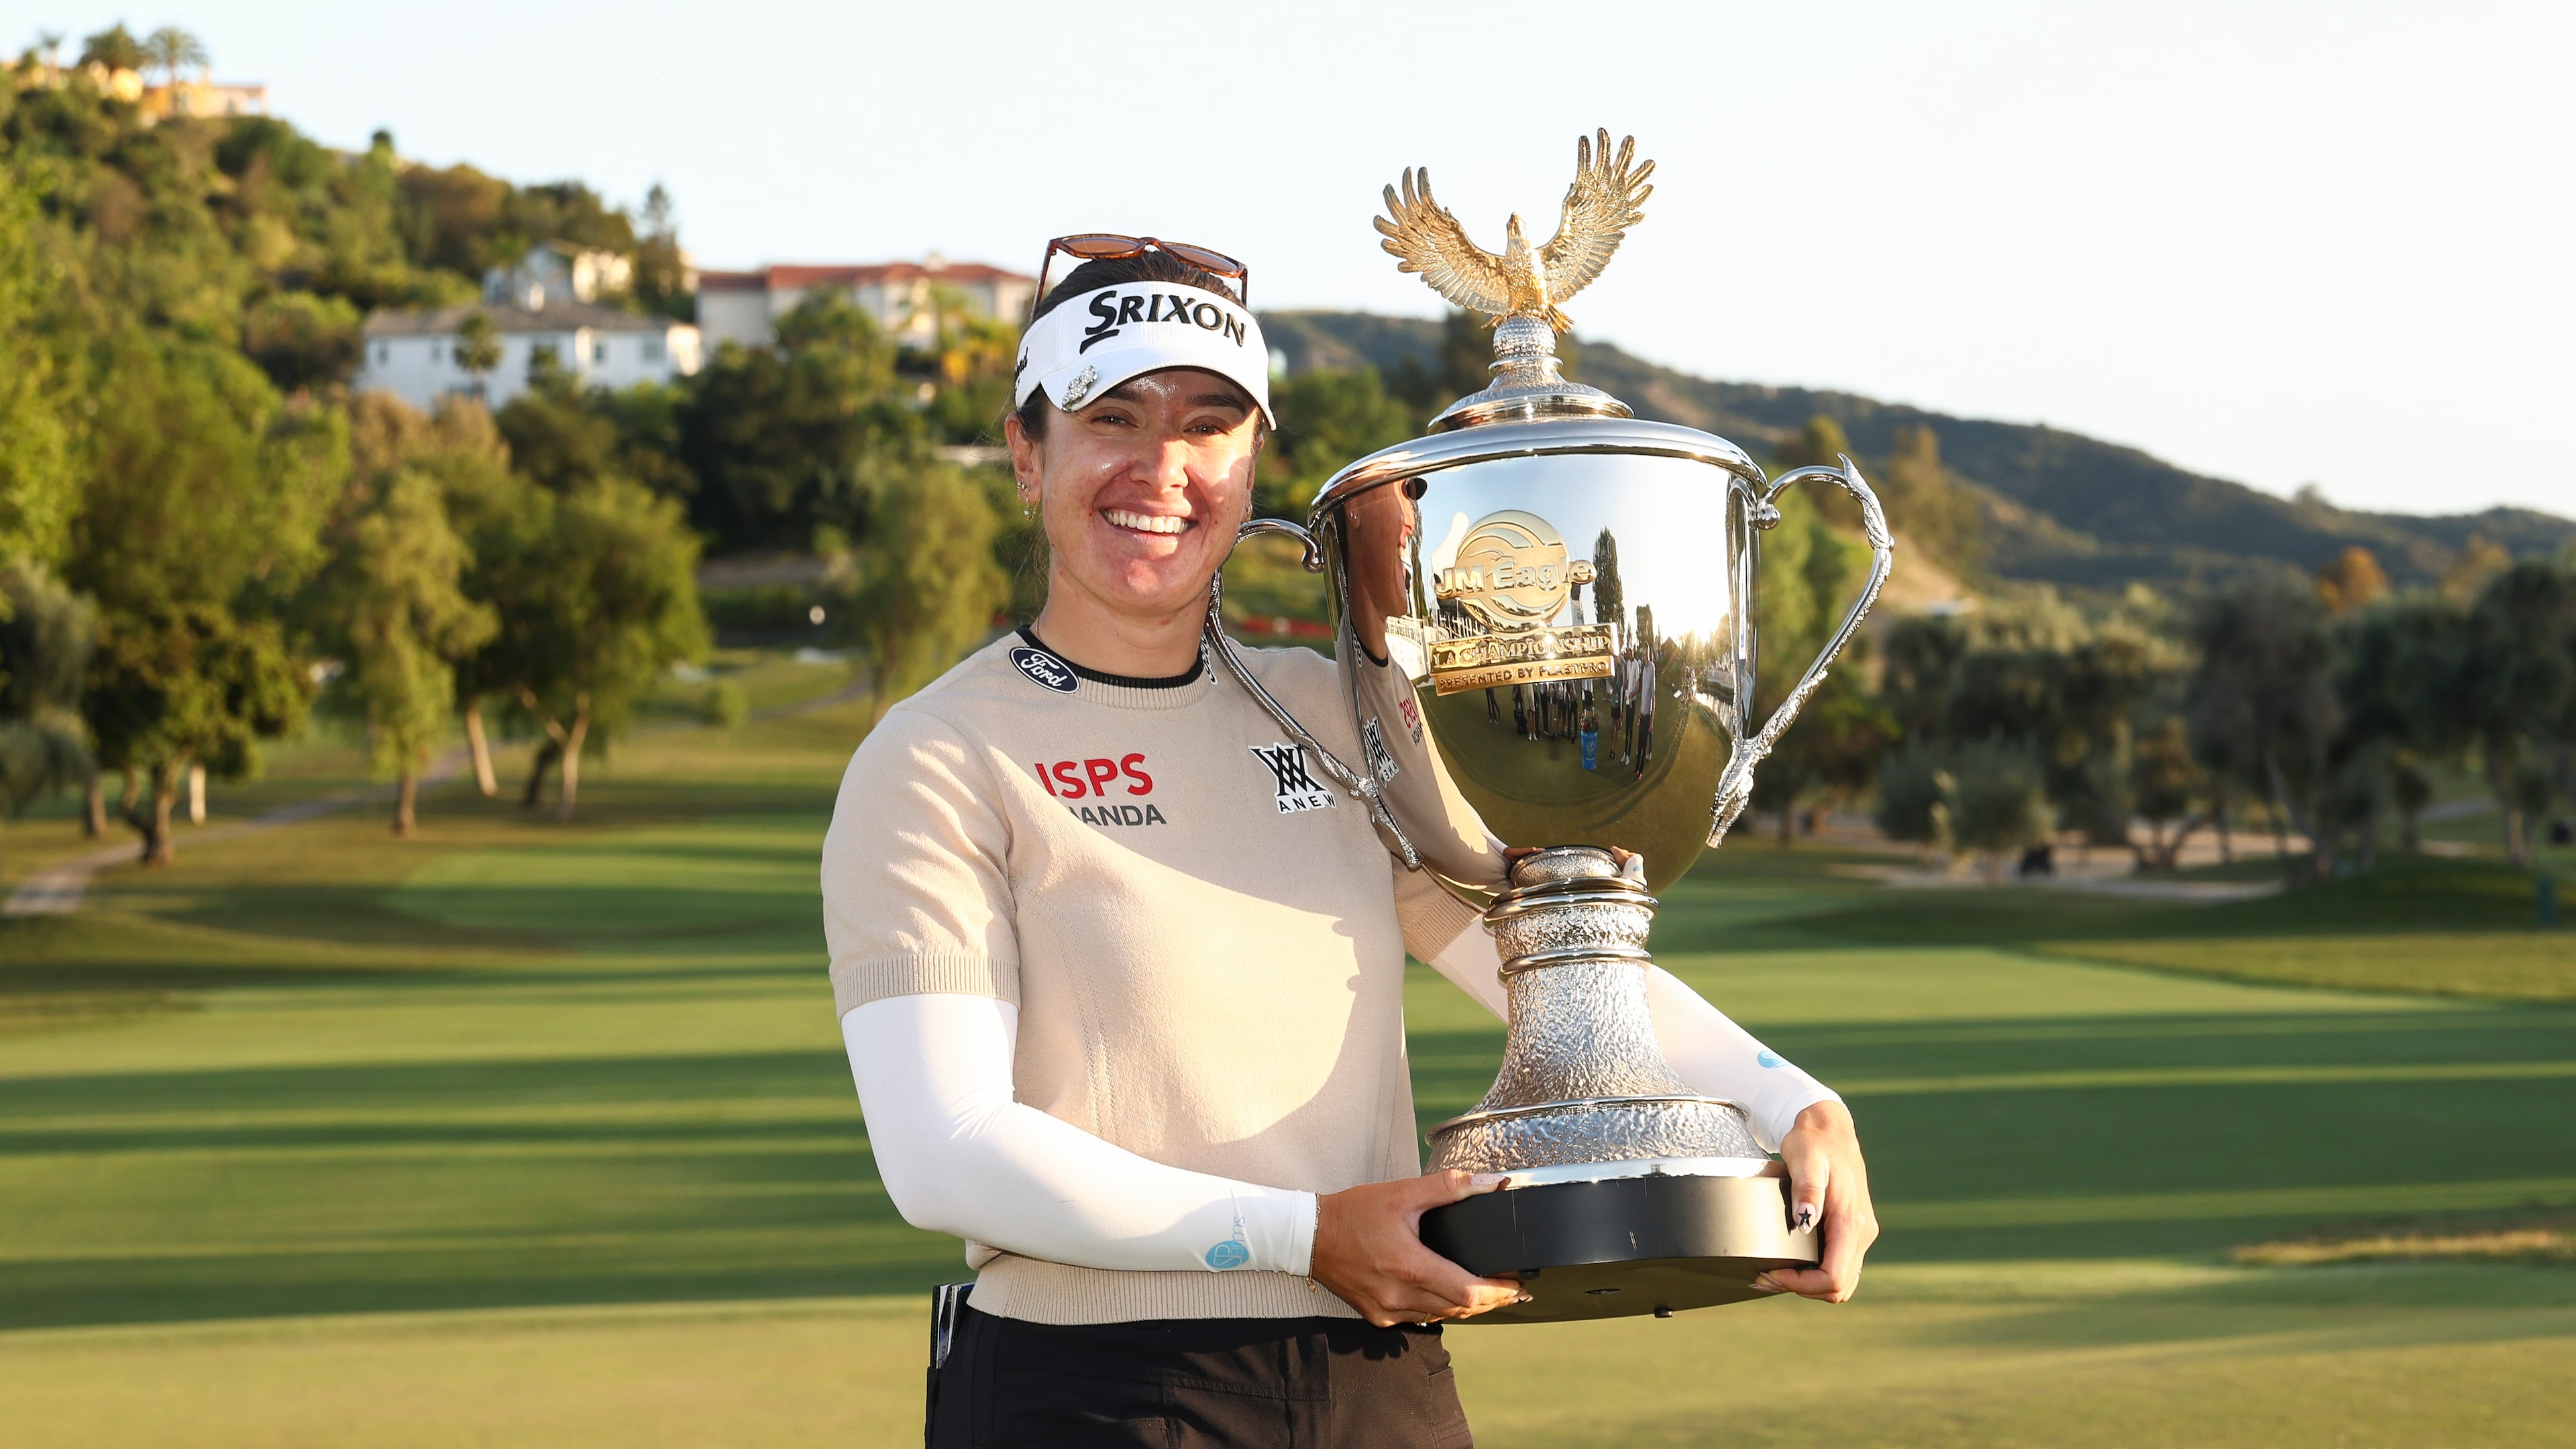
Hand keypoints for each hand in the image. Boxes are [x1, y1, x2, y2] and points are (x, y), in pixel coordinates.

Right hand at [1310, 1170, 1527, 1326]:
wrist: (1308, 1236)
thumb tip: (1490, 1183)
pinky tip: (1446, 1293)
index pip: (1468, 1293)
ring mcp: (1388, 1311)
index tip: (1518, 1284)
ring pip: (1442, 1317)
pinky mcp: (1378, 1316)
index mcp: (1409, 1266)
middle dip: (1490, 1300)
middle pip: (1461, 1310)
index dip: (1499, 1292)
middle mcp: (1399, 1296)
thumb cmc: (1352, 1212)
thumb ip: (1449, 1188)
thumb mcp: (1402, 1193)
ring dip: (1466, 1306)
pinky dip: (1439, 1309)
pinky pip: (1420, 1319)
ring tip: (1486, 1290)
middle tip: (1510, 1287)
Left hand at [1753, 1099, 1877, 1301]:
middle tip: (1765, 1276)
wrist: (1829, 1130)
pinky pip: (1838, 1268)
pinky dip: (1816, 1276)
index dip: (1802, 1285)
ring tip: (1774, 1274)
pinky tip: (1791, 1265)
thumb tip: (1805, 1221)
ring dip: (1809, 1287)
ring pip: (1840, 1283)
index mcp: (1852, 1222)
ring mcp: (1859, 1235)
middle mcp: (1862, 1233)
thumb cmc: (1814, 1143)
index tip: (1772, 1271)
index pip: (1834, 1277)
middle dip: (1801, 1289)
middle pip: (1838, 1288)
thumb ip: (1807, 1190)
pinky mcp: (1851, 1233)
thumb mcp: (1805, 1160)